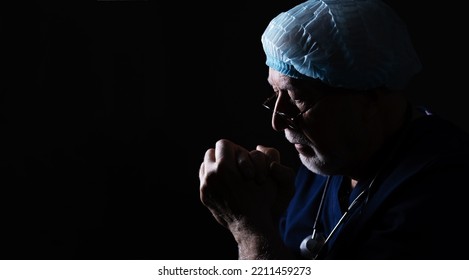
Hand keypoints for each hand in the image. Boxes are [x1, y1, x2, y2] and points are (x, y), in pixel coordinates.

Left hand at [199, 139, 294, 258]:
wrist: (251, 226)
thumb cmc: (263, 199)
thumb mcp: (268, 175)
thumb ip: (265, 156)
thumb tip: (258, 146)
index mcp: (225, 167)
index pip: (223, 144)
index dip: (234, 148)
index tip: (240, 156)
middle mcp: (212, 175)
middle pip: (211, 152)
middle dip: (223, 155)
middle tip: (234, 162)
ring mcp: (205, 186)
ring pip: (206, 164)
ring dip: (216, 165)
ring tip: (228, 171)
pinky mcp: (204, 195)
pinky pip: (204, 178)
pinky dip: (212, 177)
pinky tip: (224, 182)